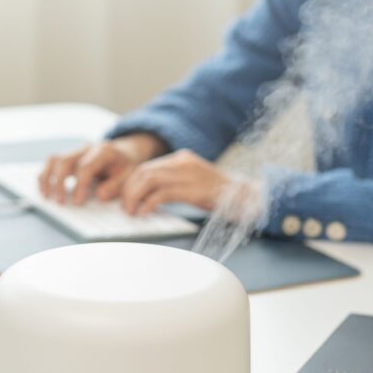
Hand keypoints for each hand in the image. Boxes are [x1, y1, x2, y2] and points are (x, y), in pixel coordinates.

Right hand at [38, 133, 165, 204]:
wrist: (124, 153)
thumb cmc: (125, 165)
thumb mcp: (129, 175)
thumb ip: (116, 186)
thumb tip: (100, 195)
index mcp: (103, 151)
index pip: (85, 166)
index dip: (79, 185)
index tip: (77, 202)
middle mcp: (87, 148)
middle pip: (65, 160)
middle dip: (59, 182)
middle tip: (61, 202)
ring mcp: (76, 151)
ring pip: (54, 159)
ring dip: (47, 178)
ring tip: (47, 196)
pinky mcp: (70, 156)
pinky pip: (52, 162)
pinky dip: (46, 175)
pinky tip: (45, 189)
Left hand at [120, 149, 250, 215]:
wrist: (247, 197)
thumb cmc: (220, 195)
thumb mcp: (193, 183)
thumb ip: (173, 184)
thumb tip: (148, 196)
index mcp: (182, 159)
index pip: (147, 167)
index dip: (131, 183)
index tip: (125, 198)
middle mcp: (183, 162)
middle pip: (144, 171)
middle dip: (129, 190)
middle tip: (125, 208)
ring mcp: (189, 174)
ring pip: (149, 180)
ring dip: (135, 197)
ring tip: (131, 212)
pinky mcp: (193, 189)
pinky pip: (163, 193)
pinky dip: (149, 203)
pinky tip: (146, 213)